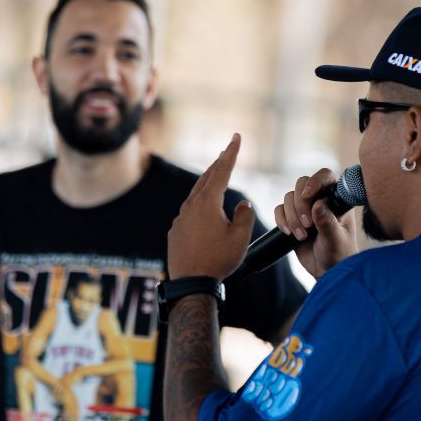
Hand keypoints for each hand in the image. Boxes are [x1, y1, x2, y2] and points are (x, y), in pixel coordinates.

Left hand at [167, 134, 255, 279]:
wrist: (190, 283)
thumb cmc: (217, 260)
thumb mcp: (240, 238)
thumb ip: (244, 215)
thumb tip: (242, 204)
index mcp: (207, 203)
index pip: (221, 171)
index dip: (231, 153)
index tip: (236, 137)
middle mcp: (190, 206)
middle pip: (206, 178)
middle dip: (219, 163)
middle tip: (227, 149)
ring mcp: (180, 219)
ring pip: (196, 194)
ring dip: (208, 183)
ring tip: (216, 175)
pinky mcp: (176, 231)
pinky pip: (190, 211)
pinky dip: (200, 203)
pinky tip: (205, 210)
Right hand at [273, 168, 359, 278]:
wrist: (327, 271)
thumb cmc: (339, 255)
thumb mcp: (335, 241)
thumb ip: (327, 223)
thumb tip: (318, 205)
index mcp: (337, 200)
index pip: (326, 177)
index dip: (316, 180)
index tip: (308, 194)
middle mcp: (320, 199)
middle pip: (302, 184)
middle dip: (300, 204)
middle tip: (308, 225)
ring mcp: (305, 208)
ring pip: (289, 197)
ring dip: (292, 216)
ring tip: (302, 236)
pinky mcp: (292, 218)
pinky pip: (279, 209)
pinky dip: (281, 220)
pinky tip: (289, 233)